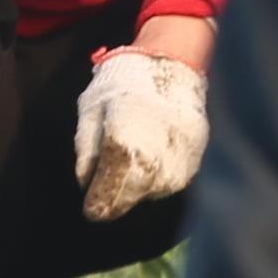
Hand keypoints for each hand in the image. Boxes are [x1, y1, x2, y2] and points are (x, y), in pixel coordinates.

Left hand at [72, 47, 208, 222]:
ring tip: (132, 161)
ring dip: (135, 188)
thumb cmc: (124, 84)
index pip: (109, 186)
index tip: (91, 211)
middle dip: (115, 198)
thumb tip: (85, 182)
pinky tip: (149, 157)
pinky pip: (168, 183)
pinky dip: (155, 178)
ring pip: (149, 192)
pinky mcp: (192, 164)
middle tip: (104, 198)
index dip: (99, 201)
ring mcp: (177, 163)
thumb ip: (86, 148)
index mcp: (124, 142)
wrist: (172, 66)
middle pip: (129, 196)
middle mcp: (154, 158)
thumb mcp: (92, 109)